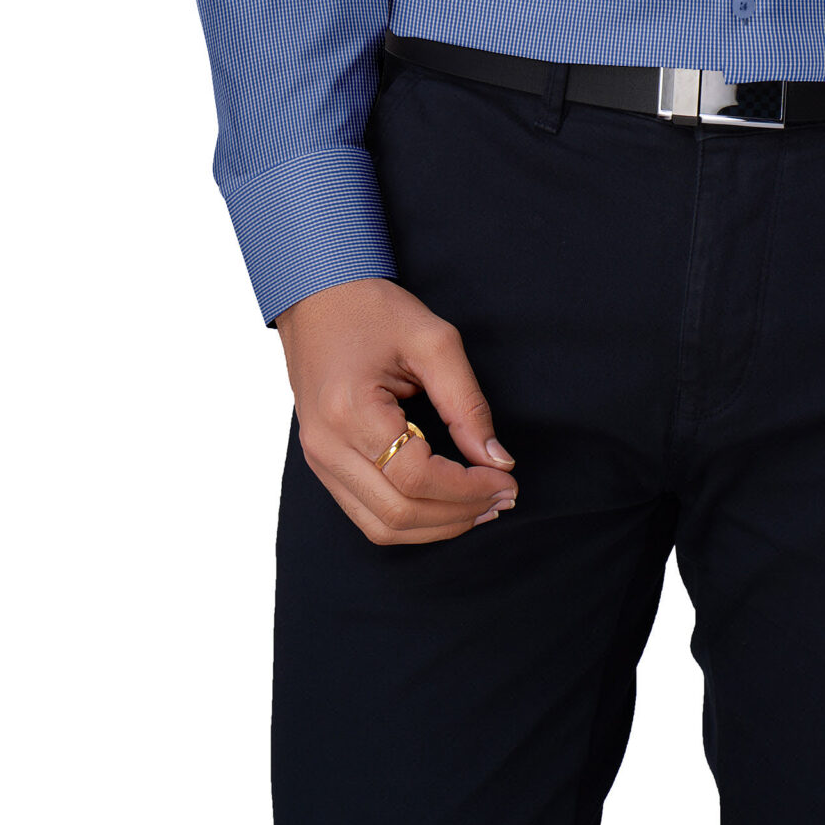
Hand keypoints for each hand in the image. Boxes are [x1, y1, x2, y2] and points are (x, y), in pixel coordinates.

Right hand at [275, 276, 518, 543]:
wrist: (317, 297)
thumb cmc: (373, 310)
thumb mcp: (434, 341)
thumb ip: (467, 403)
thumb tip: (498, 459)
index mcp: (351, 411)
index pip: (415, 479)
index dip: (468, 488)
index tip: (507, 478)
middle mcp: (326, 446)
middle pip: (397, 514)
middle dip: (458, 514)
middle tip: (503, 496)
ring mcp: (318, 460)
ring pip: (379, 527)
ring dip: (435, 526)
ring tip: (481, 506)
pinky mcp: (322, 463)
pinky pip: (365, 513)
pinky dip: (409, 519)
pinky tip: (445, 503)